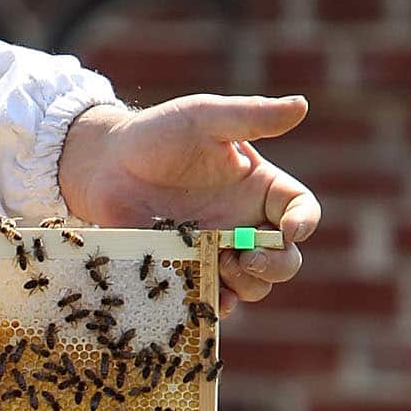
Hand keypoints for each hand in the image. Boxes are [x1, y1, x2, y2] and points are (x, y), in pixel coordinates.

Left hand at [57, 94, 319, 307]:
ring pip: (254, 286)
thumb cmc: (158, 134)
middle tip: (245, 257)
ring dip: (248, 285)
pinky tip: (210, 298)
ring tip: (220, 266)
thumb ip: (251, 115)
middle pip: (285, 260)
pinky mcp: (186, 272)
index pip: (301, 210)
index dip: (304, 223)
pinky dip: (217, 304)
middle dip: (276, 266)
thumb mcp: (205, 117)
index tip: (289, 230)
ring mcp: (215, 252)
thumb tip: (301, 105)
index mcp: (259, 188)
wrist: (105, 166)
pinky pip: (211, 298)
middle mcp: (244, 224)